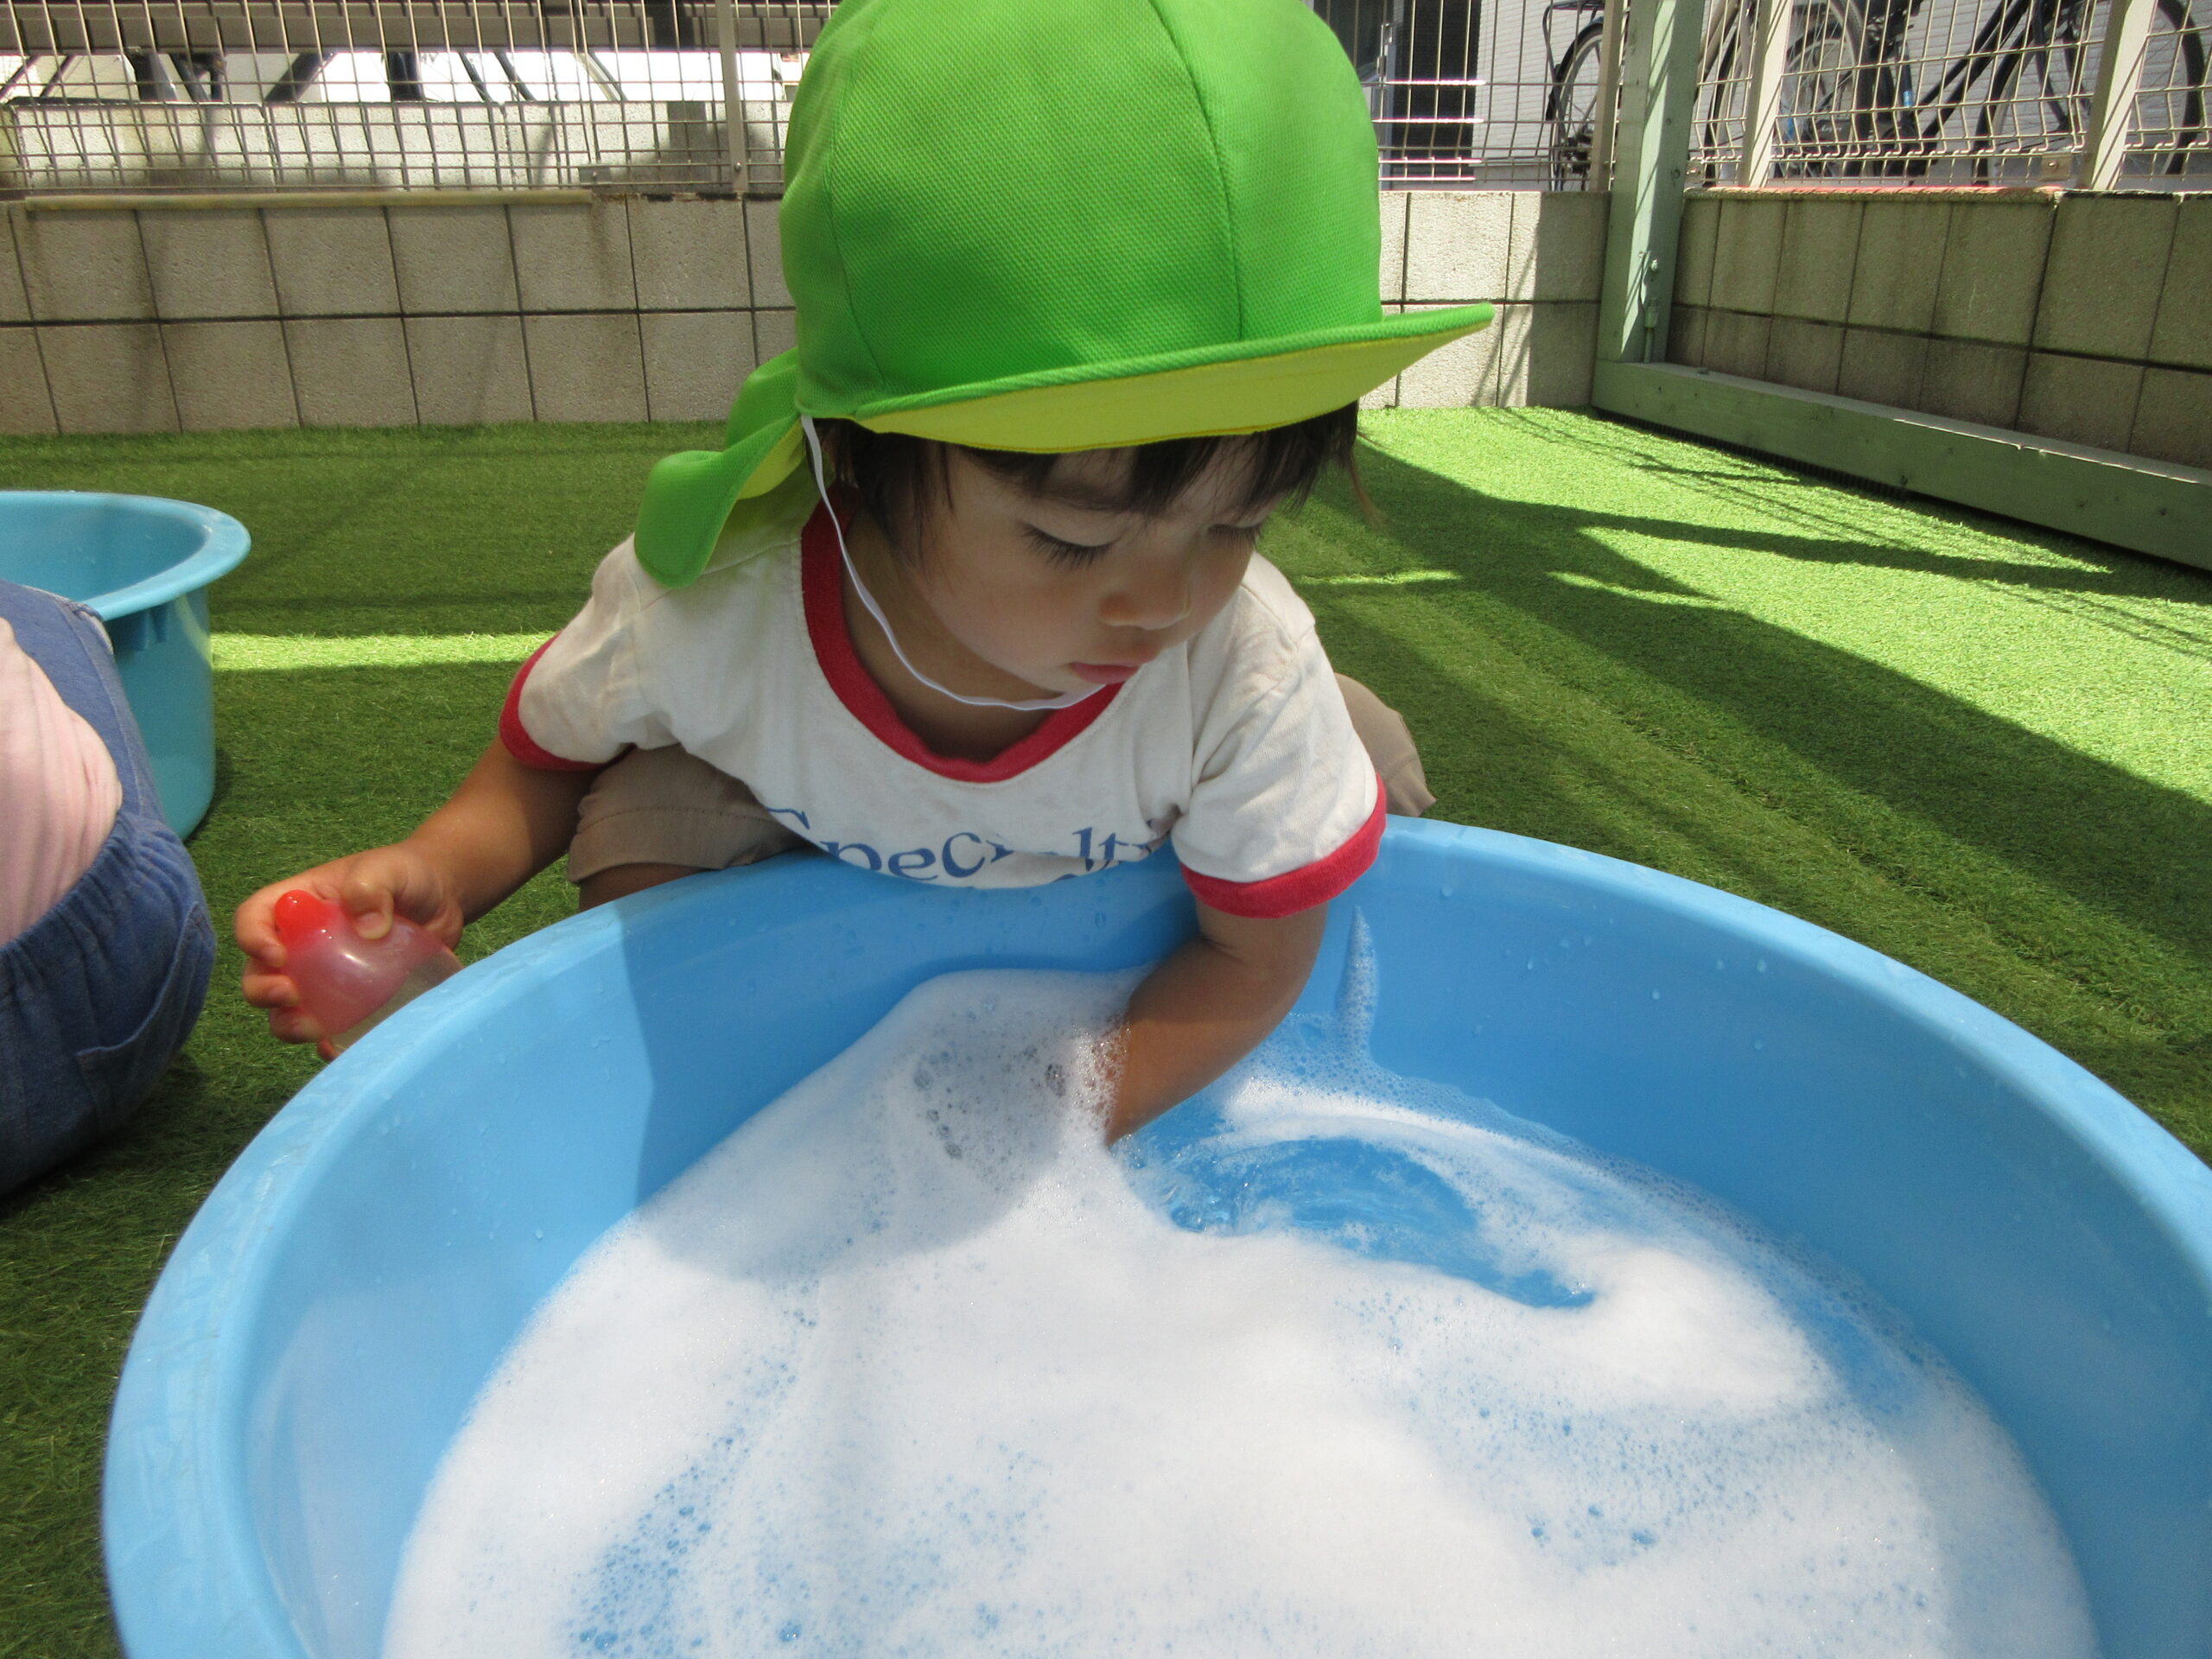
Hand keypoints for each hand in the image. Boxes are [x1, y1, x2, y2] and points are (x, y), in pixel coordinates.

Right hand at [236, 843, 465, 1056]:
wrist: (442, 897)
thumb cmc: (406, 875)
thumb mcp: (389, 870)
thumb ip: (372, 888)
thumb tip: (368, 930)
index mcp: (299, 904)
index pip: (255, 917)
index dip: (252, 938)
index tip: (276, 955)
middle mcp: (301, 943)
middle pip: (260, 972)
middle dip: (263, 990)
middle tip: (291, 996)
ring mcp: (324, 976)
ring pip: (286, 1009)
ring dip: (288, 1024)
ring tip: (312, 1029)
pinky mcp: (351, 1000)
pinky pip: (330, 1028)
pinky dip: (329, 1042)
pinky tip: (339, 1048)